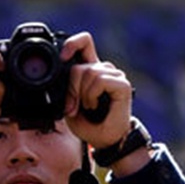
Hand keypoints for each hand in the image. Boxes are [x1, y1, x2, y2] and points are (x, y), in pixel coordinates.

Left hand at [61, 31, 133, 148]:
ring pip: (88, 72)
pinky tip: (94, 105)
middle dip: (71, 88)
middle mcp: (103, 69)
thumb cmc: (88, 124)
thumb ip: (67, 86)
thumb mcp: (69, 104)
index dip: (72, 43)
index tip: (62, 57)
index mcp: (90, 69)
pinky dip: (92, 95)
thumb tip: (62, 69)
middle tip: (72, 107)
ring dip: (82, 94)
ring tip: (88, 107)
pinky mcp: (122, 84)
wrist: (105, 141)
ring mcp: (114, 76)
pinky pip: (99, 80)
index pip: (84, 42)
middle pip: (79, 65)